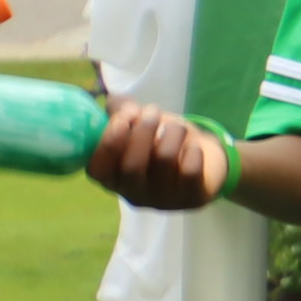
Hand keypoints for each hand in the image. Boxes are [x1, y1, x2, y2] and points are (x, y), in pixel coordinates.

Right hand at [87, 99, 226, 209]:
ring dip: (171, 134)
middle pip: (132, 166)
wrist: (203, 162)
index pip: (98, 169)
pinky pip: (190, 172)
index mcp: (110, 178)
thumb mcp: (137, 124)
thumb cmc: (160, 142)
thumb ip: (121, 111)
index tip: (124, 116)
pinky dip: (192, 152)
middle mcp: (132, 193)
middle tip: (153, 110)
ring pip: (163, 162)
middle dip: (143, 132)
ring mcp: (162, 200)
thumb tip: (116, 101)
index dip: (109, 142)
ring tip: (177, 125)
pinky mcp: (190, 199)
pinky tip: (193, 146)